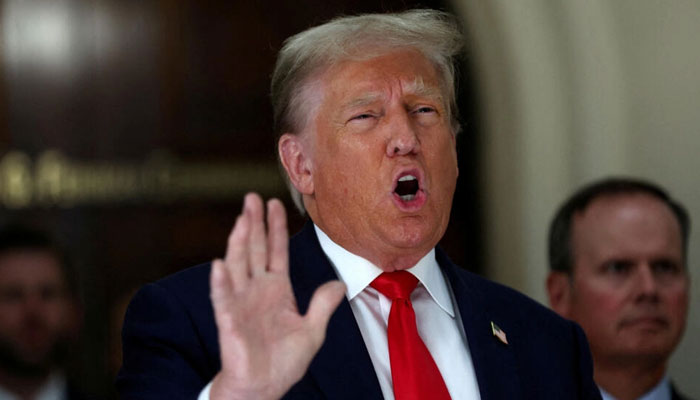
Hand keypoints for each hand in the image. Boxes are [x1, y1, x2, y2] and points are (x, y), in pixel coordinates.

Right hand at [209, 193, 345, 399]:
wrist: (264, 388)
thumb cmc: (283, 362)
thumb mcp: (312, 331)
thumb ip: (323, 305)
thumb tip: (339, 284)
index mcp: (276, 289)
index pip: (275, 251)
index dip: (275, 228)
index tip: (275, 203)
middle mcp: (256, 290)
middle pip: (254, 250)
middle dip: (253, 223)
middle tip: (251, 197)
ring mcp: (241, 304)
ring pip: (238, 266)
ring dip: (238, 242)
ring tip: (242, 219)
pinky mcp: (230, 322)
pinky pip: (224, 299)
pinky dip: (221, 283)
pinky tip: (220, 265)